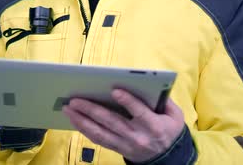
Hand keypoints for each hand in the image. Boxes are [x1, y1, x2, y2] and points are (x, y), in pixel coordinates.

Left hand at [62, 89, 184, 162]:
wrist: (166, 158)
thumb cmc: (168, 130)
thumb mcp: (175, 116)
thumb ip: (165, 101)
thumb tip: (150, 85)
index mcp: (154, 126)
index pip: (140, 113)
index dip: (128, 102)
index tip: (115, 91)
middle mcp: (137, 136)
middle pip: (112, 122)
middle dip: (92, 110)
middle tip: (75, 100)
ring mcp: (125, 144)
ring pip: (100, 133)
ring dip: (81, 120)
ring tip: (68, 109)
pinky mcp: (117, 149)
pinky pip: (98, 139)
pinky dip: (84, 129)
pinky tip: (74, 120)